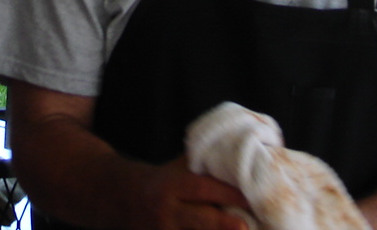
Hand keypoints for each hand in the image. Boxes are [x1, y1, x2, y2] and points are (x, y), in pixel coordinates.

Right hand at [137, 155, 254, 229]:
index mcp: (171, 185)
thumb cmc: (164, 181)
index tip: (251, 198)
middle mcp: (167, 211)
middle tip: (246, 226)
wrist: (124, 198)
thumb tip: (243, 154)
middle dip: (224, 224)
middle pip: (200, 220)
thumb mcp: (178, 167)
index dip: (228, 193)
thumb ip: (204, 164)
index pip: (202, 188)